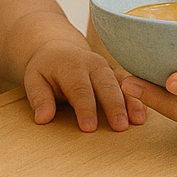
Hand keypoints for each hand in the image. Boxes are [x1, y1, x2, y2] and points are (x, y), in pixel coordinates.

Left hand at [23, 38, 143, 131]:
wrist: (58, 48)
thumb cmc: (45, 68)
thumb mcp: (34, 79)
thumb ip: (39, 98)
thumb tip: (42, 118)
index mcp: (71, 66)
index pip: (79, 88)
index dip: (85, 108)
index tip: (89, 128)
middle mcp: (92, 64)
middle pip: (105, 85)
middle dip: (113, 105)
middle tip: (120, 127)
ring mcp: (106, 67)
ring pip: (121, 84)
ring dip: (130, 101)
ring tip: (138, 121)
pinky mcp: (114, 73)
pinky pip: (128, 85)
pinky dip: (136, 98)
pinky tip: (142, 115)